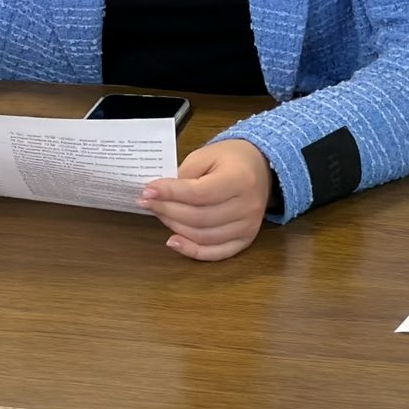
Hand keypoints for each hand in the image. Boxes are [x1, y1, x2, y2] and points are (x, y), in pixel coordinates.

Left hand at [139, 138, 273, 260]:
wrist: (261, 166)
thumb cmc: (231, 158)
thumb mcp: (207, 155)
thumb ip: (185, 174)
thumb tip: (161, 196)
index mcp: (240, 179)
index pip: (199, 193)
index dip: (170, 194)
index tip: (147, 191)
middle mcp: (248, 206)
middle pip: (199, 217)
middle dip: (167, 210)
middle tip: (147, 202)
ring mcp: (249, 227)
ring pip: (203, 236)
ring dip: (175, 227)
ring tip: (158, 214)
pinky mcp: (246, 240)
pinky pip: (216, 253)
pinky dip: (192, 251)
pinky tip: (173, 242)